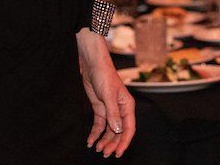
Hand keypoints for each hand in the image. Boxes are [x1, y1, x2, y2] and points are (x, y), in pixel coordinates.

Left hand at [79, 31, 134, 157]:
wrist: (92, 65)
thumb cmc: (104, 76)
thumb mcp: (108, 95)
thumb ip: (113, 113)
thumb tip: (117, 130)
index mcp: (127, 106)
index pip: (129, 128)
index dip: (124, 142)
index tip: (118, 153)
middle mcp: (120, 110)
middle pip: (118, 132)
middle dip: (112, 143)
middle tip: (104, 153)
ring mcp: (110, 110)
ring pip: (109, 131)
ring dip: (104, 140)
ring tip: (96, 149)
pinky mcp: (100, 109)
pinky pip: (99, 125)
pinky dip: (95, 134)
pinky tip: (90, 141)